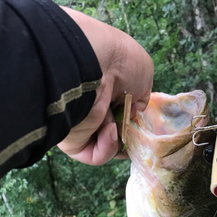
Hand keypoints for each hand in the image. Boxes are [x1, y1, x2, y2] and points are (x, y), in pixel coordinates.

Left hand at [57, 7, 153, 164]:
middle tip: (133, 129)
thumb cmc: (120, 61)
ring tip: (119, 125)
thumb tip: (132, 112)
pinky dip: (107, 147)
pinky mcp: (73, 141)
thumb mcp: (144, 72)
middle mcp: (90, 105)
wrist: (92, 65)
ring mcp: (81, 123)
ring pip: (107, 146)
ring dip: (119, 140)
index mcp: (104, 87)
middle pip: (115, 131)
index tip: (141, 121)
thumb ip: (142, 95)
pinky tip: (109, 130)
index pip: (120, 111)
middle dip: (128, 135)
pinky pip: (95, 155)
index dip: (132, 119)